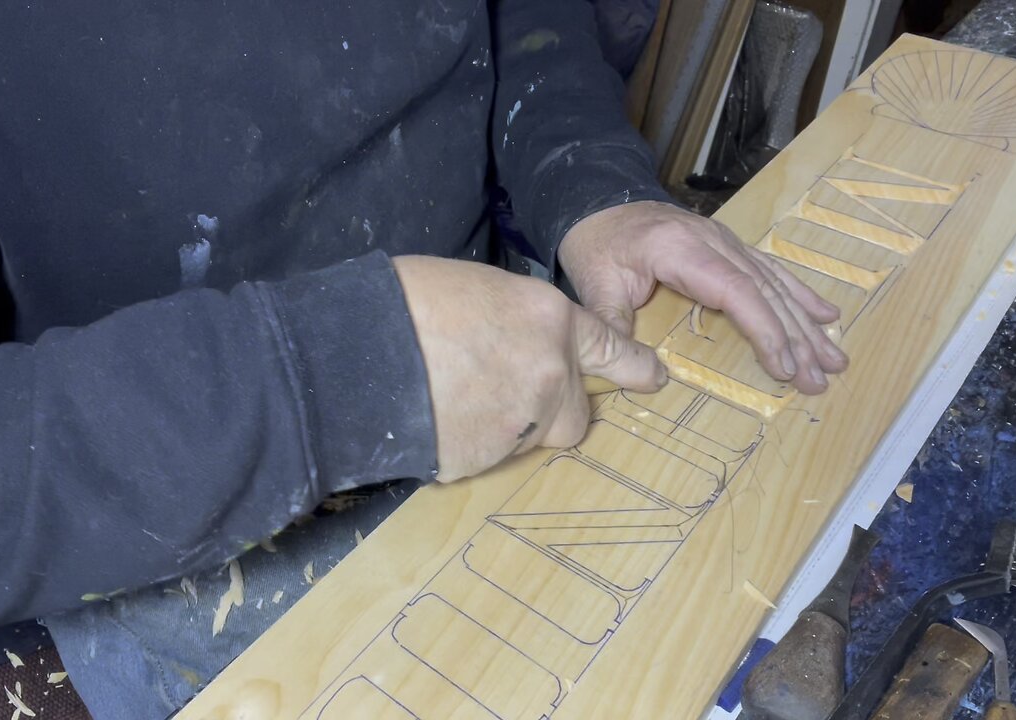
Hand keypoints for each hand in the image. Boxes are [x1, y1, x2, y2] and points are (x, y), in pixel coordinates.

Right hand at [394, 255, 666, 481]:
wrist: (361, 352)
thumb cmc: (408, 303)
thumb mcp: (476, 290)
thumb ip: (514, 321)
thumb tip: (513, 342)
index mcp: (549, 318)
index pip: (610, 347)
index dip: (634, 367)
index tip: (655, 378)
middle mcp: (552, 371)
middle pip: (575, 414)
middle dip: (549, 413)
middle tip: (500, 396)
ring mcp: (524, 420)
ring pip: (531, 439)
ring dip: (504, 430)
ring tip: (450, 400)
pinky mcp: (491, 459)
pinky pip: (489, 457)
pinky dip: (467, 446)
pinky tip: (434, 419)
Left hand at [557, 201, 847, 394]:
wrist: (598, 202)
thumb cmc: (597, 243)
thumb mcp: (595, 283)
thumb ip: (612, 325)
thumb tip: (636, 373)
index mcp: (683, 249)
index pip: (736, 291)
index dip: (765, 329)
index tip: (785, 366)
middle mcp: (715, 242)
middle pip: (766, 291)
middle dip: (797, 338)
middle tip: (820, 378)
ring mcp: (726, 242)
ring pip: (776, 284)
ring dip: (807, 324)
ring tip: (835, 359)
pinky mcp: (730, 248)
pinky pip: (772, 272)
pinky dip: (801, 295)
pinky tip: (826, 316)